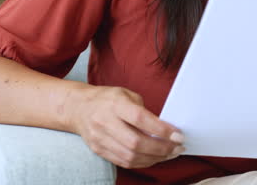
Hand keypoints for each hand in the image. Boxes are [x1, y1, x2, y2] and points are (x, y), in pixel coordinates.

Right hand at [68, 85, 184, 168]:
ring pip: (131, 156)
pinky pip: (124, 162)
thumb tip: (165, 128)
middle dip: (162, 148)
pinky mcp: (99, 150)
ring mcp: (100, 139)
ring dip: (155, 158)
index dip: (162, 129)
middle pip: (136, 143)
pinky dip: (142, 162)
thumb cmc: (107, 99)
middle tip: (178, 147)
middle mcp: (106, 123)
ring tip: (170, 154)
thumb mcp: (126, 94)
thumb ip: (144, 110)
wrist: (78, 108)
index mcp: (115, 105)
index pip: (140, 119)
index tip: (178, 135)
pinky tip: (155, 158)